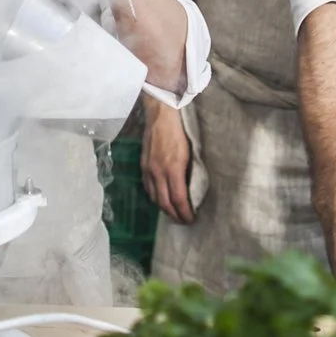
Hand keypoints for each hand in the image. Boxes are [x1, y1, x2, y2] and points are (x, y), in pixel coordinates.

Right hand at [142, 99, 194, 224]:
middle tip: (183, 221)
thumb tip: (192, 189)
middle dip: (175, 215)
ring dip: (164, 208)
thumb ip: (189, 171)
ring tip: (173, 213)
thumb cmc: (180, 131)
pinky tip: (160, 198)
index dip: (185, 213)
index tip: (191, 219)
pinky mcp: (143, 165)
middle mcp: (158, 172)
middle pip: (165, 203)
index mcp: (173, 169)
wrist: (161, 115)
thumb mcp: (190, 152)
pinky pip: (147, 187)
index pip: (178, 199)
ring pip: (154, 197)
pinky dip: (155, 197)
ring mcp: (148, 170)